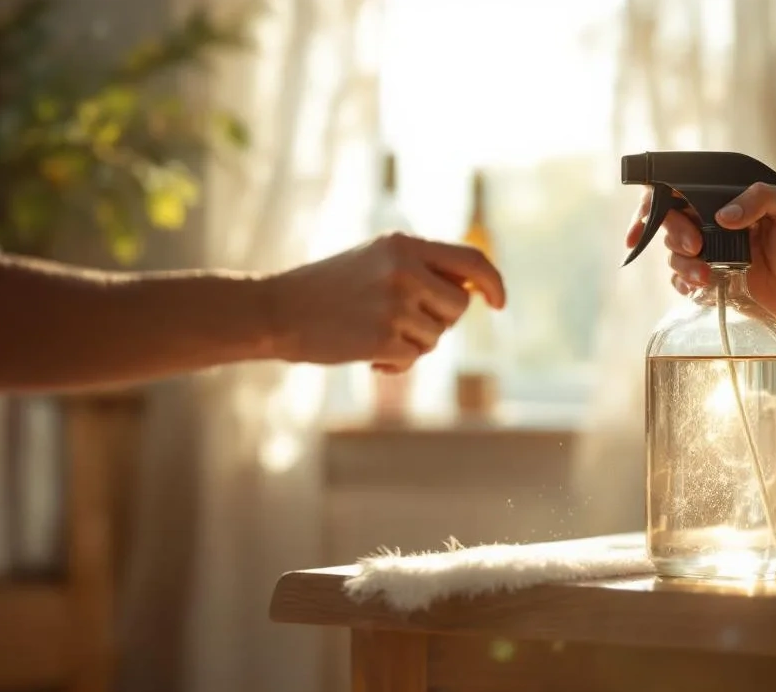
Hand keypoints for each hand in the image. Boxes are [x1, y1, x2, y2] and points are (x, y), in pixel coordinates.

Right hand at [266, 232, 505, 370]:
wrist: (277, 310)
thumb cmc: (329, 289)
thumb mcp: (375, 261)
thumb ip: (421, 269)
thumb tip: (472, 292)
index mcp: (403, 244)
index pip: (471, 259)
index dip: (492, 283)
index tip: (498, 304)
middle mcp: (404, 269)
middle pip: (457, 306)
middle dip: (439, 321)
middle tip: (401, 322)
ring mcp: (394, 303)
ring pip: (436, 336)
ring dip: (413, 343)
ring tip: (374, 333)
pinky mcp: (383, 337)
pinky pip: (411, 358)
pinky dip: (394, 364)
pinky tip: (366, 355)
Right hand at [625, 182, 775, 324]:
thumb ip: (761, 198)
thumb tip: (723, 215)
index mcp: (723, 198)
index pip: (679, 188)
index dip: (654, 200)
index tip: (646, 219)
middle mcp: (709, 222)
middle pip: (668, 221)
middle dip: (676, 234)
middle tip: (698, 248)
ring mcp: (706, 251)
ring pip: (672, 252)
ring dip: (683, 264)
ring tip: (708, 277)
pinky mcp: (706, 278)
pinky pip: (679, 279)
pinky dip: (684, 284)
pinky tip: (701, 288)